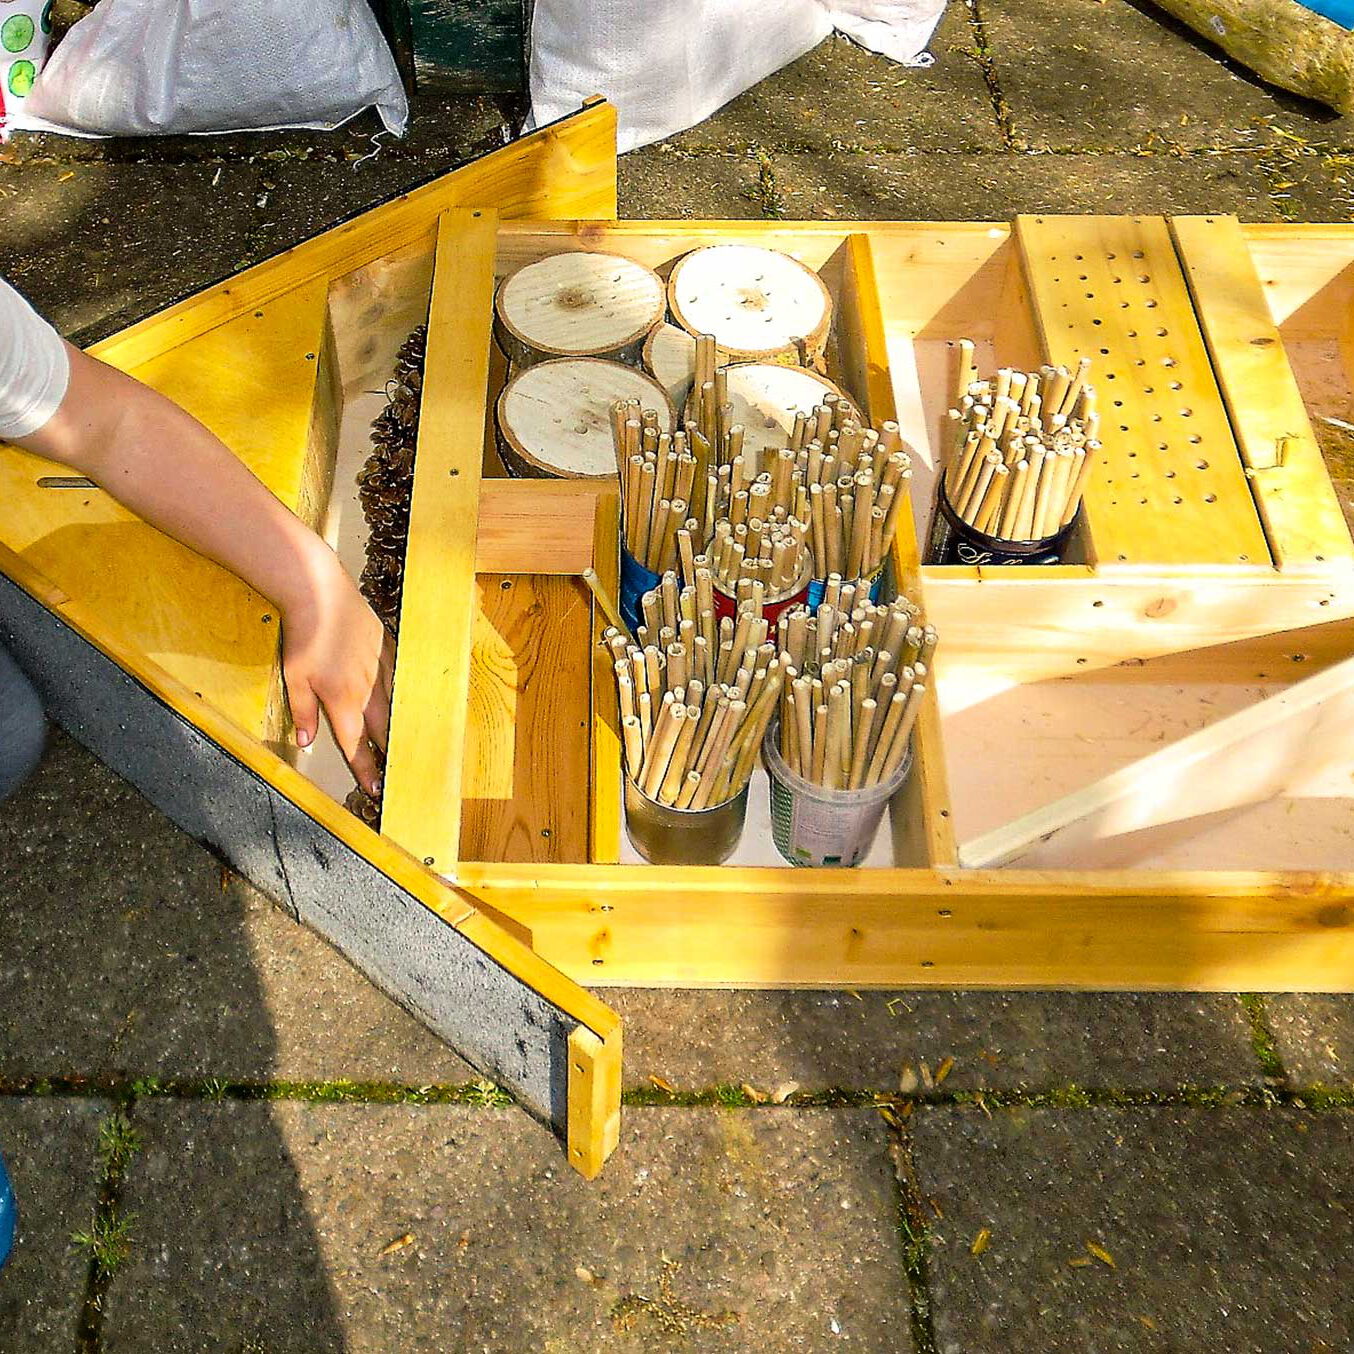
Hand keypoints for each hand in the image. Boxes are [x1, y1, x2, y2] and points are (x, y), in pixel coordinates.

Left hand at [280, 548, 393, 796]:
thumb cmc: (304, 636)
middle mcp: (366, 689)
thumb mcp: (294, 678)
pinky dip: (401, 693)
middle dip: (389, 753)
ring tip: (406, 743)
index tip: (376, 789)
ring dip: (399, 726)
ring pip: (394, 704)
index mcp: (342, 700)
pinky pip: (397, 676)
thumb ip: (303, 712)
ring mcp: (380, 667)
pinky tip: (407, 699)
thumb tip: (307, 742)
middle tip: (398, 773)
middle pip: (382, 729)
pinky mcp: (386, 648)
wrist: (321, 594)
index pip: (355, 743)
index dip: (365, 769)